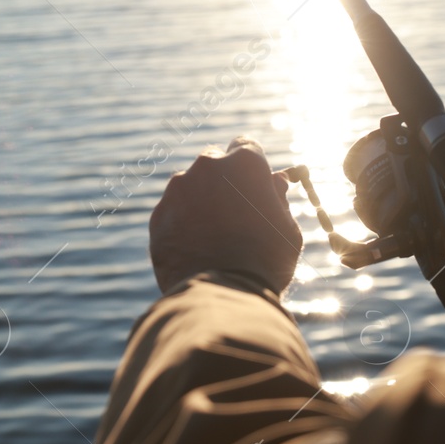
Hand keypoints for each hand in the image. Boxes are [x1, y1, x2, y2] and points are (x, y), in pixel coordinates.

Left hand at [149, 137, 302, 294]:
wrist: (222, 297)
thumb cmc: (265, 262)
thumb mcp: (286, 229)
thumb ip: (278, 199)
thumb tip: (275, 182)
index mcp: (244, 163)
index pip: (246, 146)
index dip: (251, 166)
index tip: (253, 183)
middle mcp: (207, 166)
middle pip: (214, 163)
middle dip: (223, 180)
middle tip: (234, 213)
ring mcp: (177, 190)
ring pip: (189, 187)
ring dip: (200, 201)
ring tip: (214, 238)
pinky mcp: (158, 215)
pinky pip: (172, 212)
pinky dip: (181, 224)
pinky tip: (195, 250)